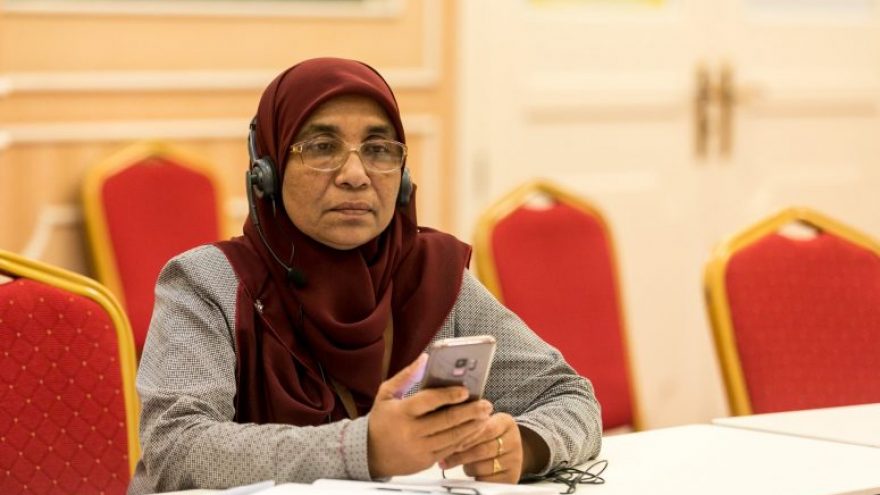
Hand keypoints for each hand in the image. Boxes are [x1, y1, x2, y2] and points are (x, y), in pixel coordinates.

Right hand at [367, 354, 493, 477]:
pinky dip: (464, 439)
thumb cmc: (380, 420)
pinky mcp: (426, 461)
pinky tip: (473, 430)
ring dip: (471, 426)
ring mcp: (419, 449)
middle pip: (446, 421)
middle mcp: (411, 432)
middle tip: (485, 404)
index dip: (448, 395)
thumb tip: (426, 358)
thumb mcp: (386, 394)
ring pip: (452, 437)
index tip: (465, 390)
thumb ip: (406, 376)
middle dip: (469, 412)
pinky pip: (450, 449)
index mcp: (401, 412)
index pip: (428, 401)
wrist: (369, 455)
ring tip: (484, 416)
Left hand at [439, 412, 522, 483]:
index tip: (446, 439)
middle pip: (482, 449)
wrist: (509, 452)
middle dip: (459, 454)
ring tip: (449, 463)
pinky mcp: (510, 477)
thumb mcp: (483, 424)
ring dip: (464, 466)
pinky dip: (473, 477)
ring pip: (482, 467)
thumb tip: (443, 429)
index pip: (485, 428)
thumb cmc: (488, 436)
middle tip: (442, 457)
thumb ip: (468, 424)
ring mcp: (514, 461)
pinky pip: (486, 480)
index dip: (464, 435)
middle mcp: (513, 441)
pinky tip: (465, 472)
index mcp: (506, 423)